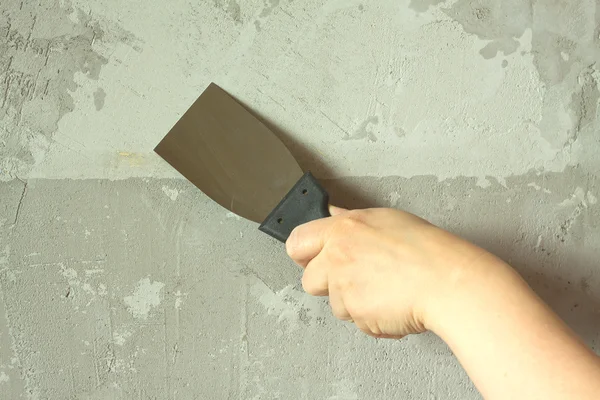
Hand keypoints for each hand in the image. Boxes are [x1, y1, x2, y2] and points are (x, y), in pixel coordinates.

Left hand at [286, 207, 504, 338]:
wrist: (447, 282)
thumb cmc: (426, 250)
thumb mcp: (386, 220)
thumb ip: (351, 221)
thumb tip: (333, 215)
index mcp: (343, 230)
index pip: (297, 241)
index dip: (303, 254)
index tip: (309, 259)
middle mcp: (337, 257)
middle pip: (309, 280)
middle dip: (327, 284)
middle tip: (356, 279)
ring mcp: (344, 287)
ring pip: (336, 304)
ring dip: (354, 303)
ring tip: (385, 290)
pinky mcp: (357, 313)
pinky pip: (357, 321)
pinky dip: (371, 319)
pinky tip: (392, 304)